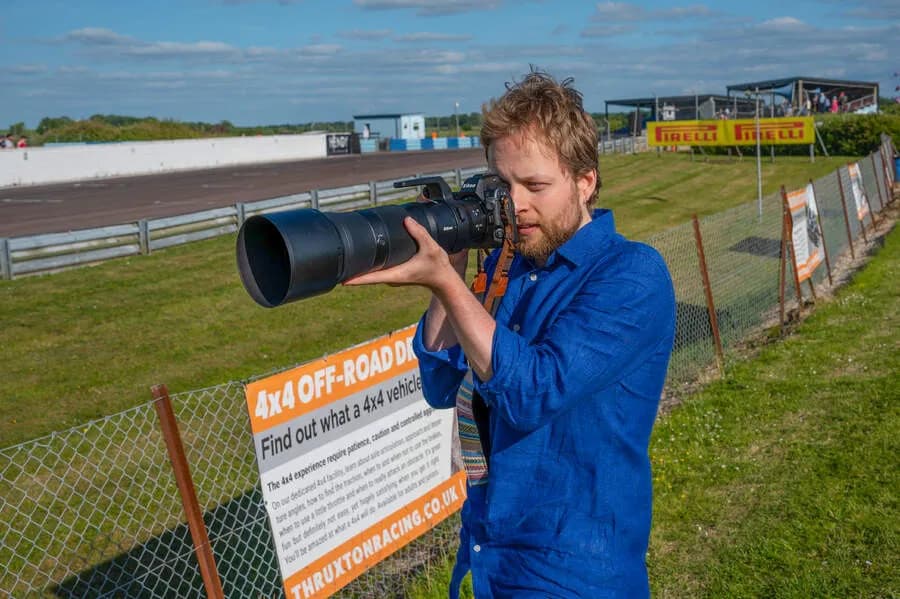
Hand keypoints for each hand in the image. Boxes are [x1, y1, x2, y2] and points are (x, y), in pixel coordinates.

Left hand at [343, 217, 458, 290]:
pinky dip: (370, 267)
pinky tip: (364, 260)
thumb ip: (420, 233)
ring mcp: (393, 278)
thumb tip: (406, 220)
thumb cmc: (438, 267)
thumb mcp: (431, 248)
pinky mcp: (395, 275)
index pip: (372, 278)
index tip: (343, 280)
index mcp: (397, 274)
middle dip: (353, 273)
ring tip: (347, 261)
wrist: (444, 279)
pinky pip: (378, 272)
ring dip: (361, 270)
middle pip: (367, 277)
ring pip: (372, 275)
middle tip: (338, 265)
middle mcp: (392, 278)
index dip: (357, 279)